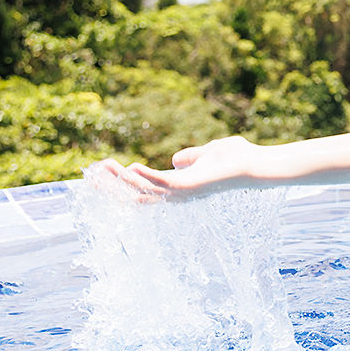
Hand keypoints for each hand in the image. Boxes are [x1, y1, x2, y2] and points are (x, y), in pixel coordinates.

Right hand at [91, 136, 268, 198]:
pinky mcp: (192, 187)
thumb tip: (175, 159)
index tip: (101, 170)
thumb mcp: (207, 154)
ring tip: (104, 165)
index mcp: (178, 187)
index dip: (120, 183)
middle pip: (135, 197)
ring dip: (122, 181)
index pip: (141, 189)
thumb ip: (190, 157)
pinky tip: (131, 167)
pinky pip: (163, 184)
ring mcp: (184, 193)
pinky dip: (146, 177)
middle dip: (112, 187)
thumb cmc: (237, 159)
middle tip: (91, 174)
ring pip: (144, 192)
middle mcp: (177, 194)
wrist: (258, 163)